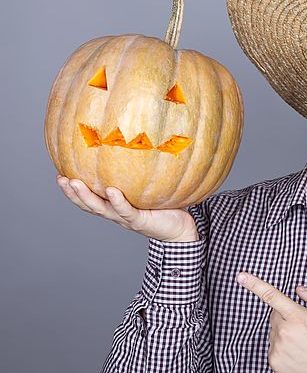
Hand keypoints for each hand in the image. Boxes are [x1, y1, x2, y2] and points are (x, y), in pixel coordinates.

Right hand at [56, 174, 198, 241]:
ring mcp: (126, 218)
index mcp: (114, 205)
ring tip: (75, 183)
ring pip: (101, 209)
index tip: (59, 174)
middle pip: (88, 204)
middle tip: (61, 179)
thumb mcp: (148, 188)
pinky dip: (117, 201)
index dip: (73, 189)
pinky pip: (125, 211)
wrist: (181, 229)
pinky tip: (110, 191)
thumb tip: (137, 143)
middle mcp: (116, 212)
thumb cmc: (165, 206)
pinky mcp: (139, 221)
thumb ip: (140, 173)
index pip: (89, 197)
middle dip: (72, 192)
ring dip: (86, 196)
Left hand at [237, 272, 306, 372]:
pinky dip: (282, 346)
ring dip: (284, 331)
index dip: (255, 284)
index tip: (241, 276)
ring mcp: (277, 349)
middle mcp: (284, 333)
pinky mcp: (274, 362)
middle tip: (305, 326)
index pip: (273, 296)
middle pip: (275, 314)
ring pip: (273, 330)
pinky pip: (272, 346)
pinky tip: (297, 352)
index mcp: (298, 318)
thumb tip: (300, 290)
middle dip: (286, 315)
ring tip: (303, 342)